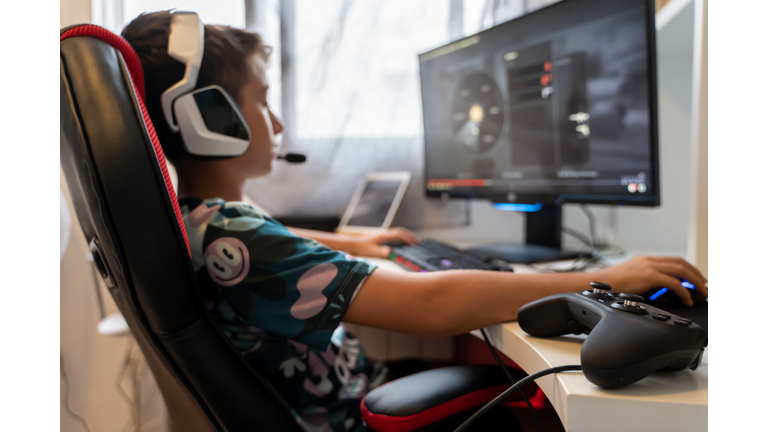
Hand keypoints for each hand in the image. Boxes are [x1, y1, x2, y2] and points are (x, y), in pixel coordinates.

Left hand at [348, 227, 418, 257]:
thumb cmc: (362, 247)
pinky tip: (402, 243)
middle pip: (400, 231)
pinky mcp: (382, 237)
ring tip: (412, 242)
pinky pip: (394, 235)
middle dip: (410, 236)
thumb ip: (381, 251)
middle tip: (417, 241)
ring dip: (406, 236)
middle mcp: (384, 233)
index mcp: (383, 235)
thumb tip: (389, 252)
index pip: (399, 234)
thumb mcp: (371, 251)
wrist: (354, 243)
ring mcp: (383, 234)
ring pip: (397, 232)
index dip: (408, 237)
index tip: (415, 242)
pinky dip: (401, 238)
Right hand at [593, 256, 707, 306]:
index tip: (697, 279)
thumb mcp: (632, 279)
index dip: (689, 269)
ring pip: (681, 270)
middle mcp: (649, 260)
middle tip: (705, 286)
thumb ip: (646, 282)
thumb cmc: (611, 285)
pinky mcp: (648, 275)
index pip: (674, 261)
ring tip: (702, 292)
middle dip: (697, 275)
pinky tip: (686, 300)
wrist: (599, 284)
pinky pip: (673, 283)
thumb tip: (660, 292)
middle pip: (681, 263)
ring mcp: (649, 266)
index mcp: (646, 260)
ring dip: (695, 281)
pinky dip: (683, 292)